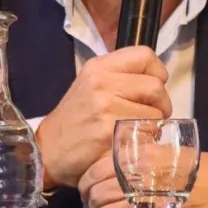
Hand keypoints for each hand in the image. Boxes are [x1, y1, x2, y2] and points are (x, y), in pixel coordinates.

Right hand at [36, 46, 171, 188]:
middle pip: (156, 87)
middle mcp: (102, 83)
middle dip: (160, 105)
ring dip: (152, 126)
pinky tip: (131, 143)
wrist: (47, 151)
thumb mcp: (91, 86)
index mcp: (99, 67)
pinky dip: (145, 141)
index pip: (145, 56)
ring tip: (136, 131)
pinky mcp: (110, 133)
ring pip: (155, 114)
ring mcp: (106, 108)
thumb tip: (157, 81)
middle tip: (150, 117)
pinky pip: (146, 134)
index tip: (152, 91)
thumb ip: (120, 77)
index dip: (157, 73)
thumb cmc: (75, 119)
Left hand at [79, 151, 207, 207]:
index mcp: (145, 159)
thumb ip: (146, 154)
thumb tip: (119, 160)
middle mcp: (142, 182)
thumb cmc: (204, 169)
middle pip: (98, 194)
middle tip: (93, 200)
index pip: (98, 170)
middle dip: (92, 198)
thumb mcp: (175, 152)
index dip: (88, 179)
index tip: (88, 183)